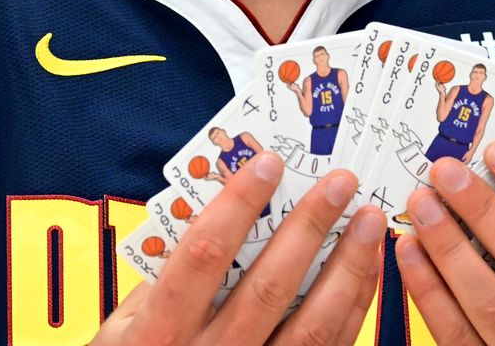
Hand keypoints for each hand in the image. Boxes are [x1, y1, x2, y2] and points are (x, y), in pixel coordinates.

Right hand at [95, 153, 386, 345]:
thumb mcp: (126, 326)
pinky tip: (366, 270)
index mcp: (162, 330)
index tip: (269, 164)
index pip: (204, 256)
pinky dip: (353, 306)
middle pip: (270, 286)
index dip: (237, 206)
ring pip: (312, 324)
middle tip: (341, 183)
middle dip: (310, 228)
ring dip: (347, 267)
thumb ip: (164, 276)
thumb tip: (217, 212)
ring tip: (368, 221)